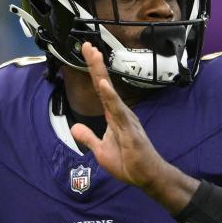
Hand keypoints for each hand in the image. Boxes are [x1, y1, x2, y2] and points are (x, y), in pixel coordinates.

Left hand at [69, 43, 168, 189]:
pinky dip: (110, 97)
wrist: (147, 177)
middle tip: (87, 45)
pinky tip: (104, 85)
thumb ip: (88, 137)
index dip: (93, 70)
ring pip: (110, 93)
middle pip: (105, 84)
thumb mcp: (100, 151)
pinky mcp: (130, 130)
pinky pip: (118, 111)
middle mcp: (120, 112)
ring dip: (101, 74)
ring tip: (94, 56)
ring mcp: (126, 119)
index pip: (100, 88)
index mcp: (113, 115)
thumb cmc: (128, 163)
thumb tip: (74, 127)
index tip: (87, 51)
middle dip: (95, 65)